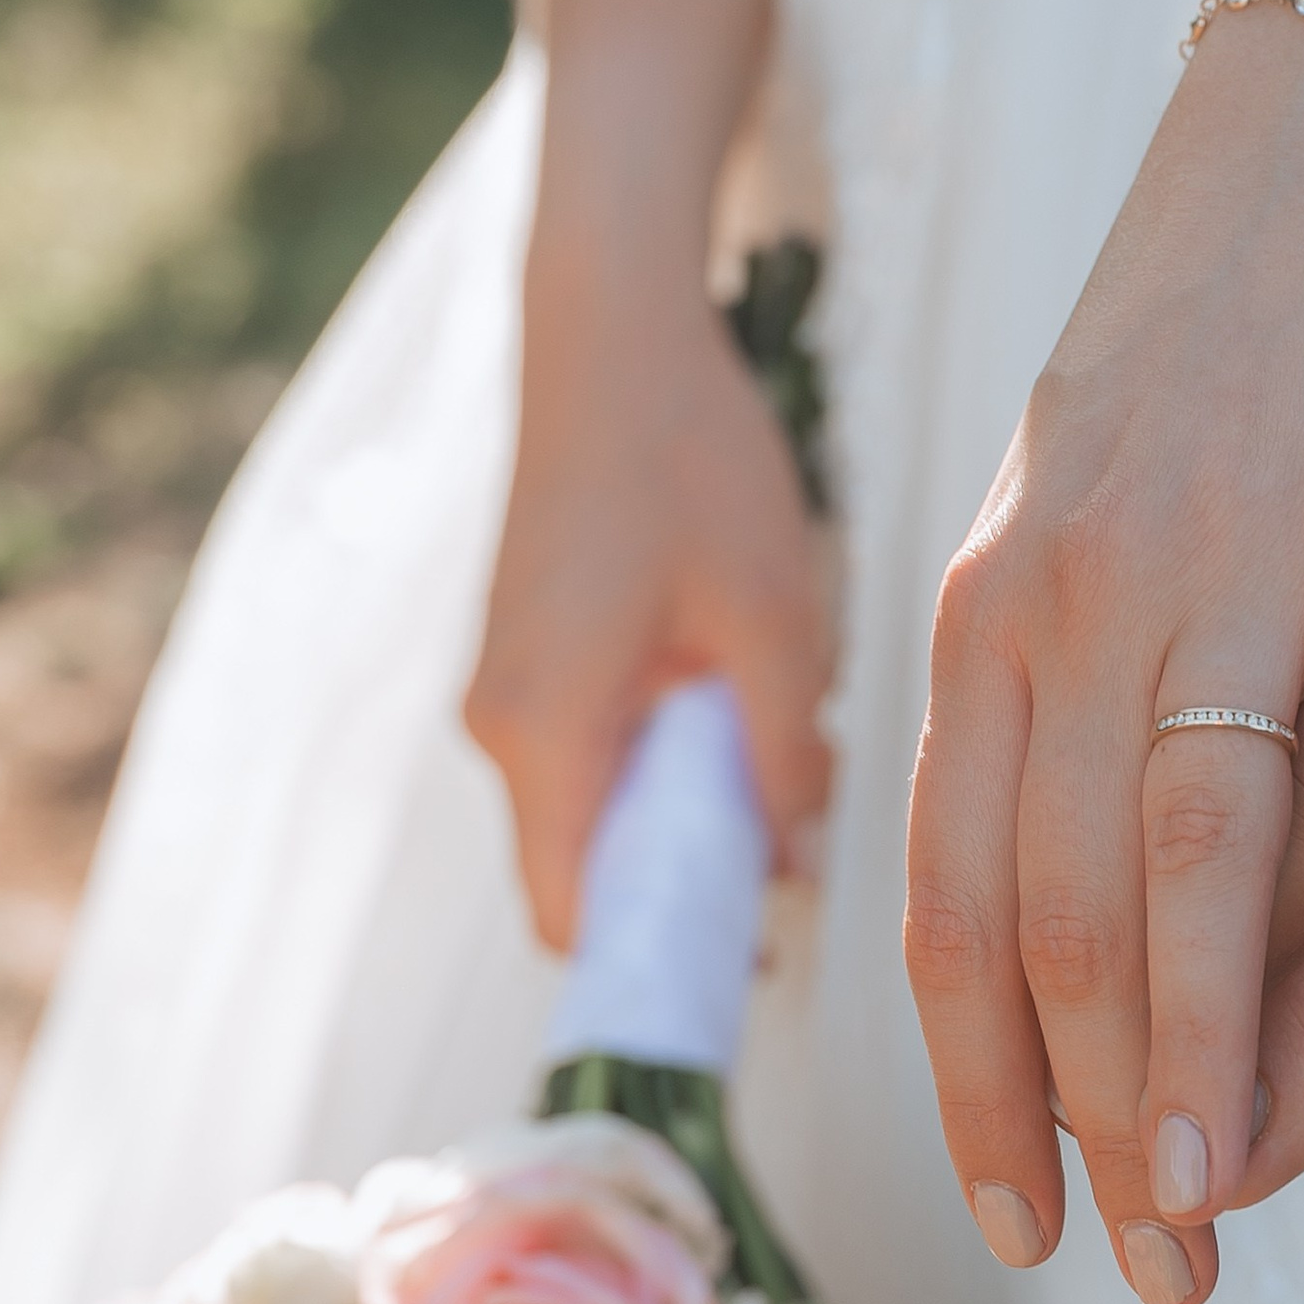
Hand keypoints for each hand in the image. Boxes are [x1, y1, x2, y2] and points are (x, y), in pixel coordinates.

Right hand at [467, 213, 830, 948]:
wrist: (608, 332)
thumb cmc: (686, 458)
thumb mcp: (769, 616)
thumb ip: (783, 751)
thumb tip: (798, 853)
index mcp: (544, 732)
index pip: (573, 916)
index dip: (654, 961)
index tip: (748, 971)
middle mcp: (502, 725)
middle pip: (587, 868)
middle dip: (692, 880)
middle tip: (802, 860)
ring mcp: (508, 686)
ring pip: (597, 804)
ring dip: (689, 809)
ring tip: (792, 761)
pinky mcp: (530, 650)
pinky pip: (594, 745)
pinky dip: (666, 755)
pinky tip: (746, 703)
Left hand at [905, 2, 1303, 1303]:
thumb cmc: (1195, 362)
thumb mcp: (1061, 530)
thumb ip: (1042, 715)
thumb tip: (1024, 924)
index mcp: (999, 617)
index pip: (958, 900)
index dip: (981, 1078)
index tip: (1024, 1220)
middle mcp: (1087, 593)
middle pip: (1068, 906)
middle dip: (1100, 1112)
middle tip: (1158, 1268)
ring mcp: (1240, 545)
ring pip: (1204, 837)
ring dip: (1220, 1033)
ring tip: (1243, 1188)